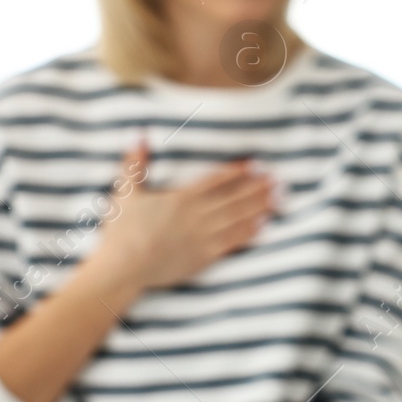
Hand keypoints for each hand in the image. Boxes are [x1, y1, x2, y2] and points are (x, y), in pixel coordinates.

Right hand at [87, 141, 275, 293]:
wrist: (124, 267)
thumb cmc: (122, 230)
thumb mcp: (126, 191)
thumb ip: (135, 163)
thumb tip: (139, 134)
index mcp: (182, 198)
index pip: (216, 180)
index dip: (237, 171)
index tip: (255, 164)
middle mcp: (197, 215)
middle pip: (234, 198)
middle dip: (258, 187)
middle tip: (278, 179)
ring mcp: (203, 237)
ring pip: (238, 218)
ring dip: (260, 207)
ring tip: (278, 198)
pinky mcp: (204, 257)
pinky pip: (232, 242)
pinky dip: (249, 232)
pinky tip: (264, 225)